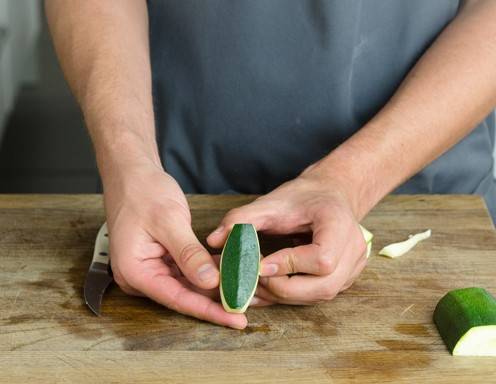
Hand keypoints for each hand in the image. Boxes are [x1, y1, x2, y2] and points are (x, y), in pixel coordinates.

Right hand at [103, 162, 246, 328]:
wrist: (131, 174)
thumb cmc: (143, 192)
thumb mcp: (169, 221)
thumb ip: (189, 254)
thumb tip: (209, 282)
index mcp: (135, 271)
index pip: (178, 299)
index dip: (209, 310)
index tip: (235, 317)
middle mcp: (140, 276)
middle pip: (184, 296)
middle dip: (216, 301)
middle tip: (248, 306)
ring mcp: (150, 269)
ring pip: (188, 285)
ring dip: (215, 286)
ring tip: (245, 289)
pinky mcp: (160, 260)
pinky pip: (187, 271)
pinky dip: (208, 271)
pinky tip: (231, 270)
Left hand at [207, 166, 367, 304]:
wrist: (330, 194)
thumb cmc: (304, 196)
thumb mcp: (272, 201)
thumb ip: (242, 219)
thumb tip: (214, 240)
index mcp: (340, 225)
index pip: (321, 259)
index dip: (289, 265)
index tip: (258, 264)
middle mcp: (353, 250)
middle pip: (323, 287)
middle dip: (282, 287)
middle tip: (252, 279)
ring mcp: (352, 267)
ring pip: (319, 296)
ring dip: (284, 295)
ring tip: (254, 285)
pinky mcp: (345, 278)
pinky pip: (317, 294)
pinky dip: (291, 296)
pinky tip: (267, 288)